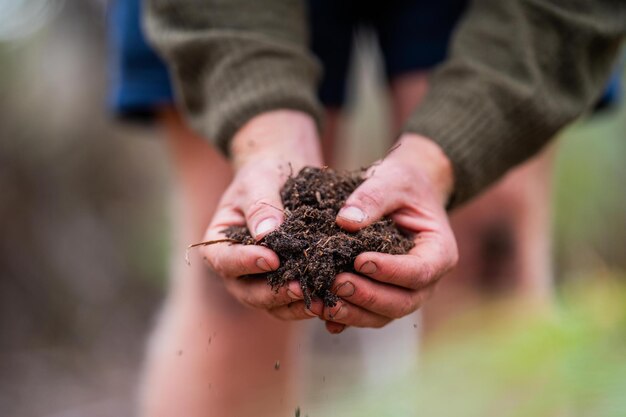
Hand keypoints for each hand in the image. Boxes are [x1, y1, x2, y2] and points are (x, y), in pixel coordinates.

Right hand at [200, 110, 325, 318]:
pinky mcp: (289, 283)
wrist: (285, 175)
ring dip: (298, 305)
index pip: (225, 261)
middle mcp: (238, 270)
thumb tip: (267, 235)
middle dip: (276, 293)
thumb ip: (260, 207)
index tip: (271, 259)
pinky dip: (315, 302)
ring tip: (323, 301)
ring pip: (275, 304)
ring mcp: (263, 281)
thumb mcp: (259, 182)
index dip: (246, 263)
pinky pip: (298, 301)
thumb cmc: (265, 173)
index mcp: (220, 244)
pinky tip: (334, 300)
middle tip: (301, 288)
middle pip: (249, 292)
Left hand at [322, 133, 457, 332]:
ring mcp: (404, 291)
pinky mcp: (381, 295)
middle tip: (337, 283)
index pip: (419, 271)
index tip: (360, 261)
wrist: (405, 192)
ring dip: (353, 313)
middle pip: (402, 302)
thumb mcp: (392, 180)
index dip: (390, 271)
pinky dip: (344, 317)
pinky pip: (365, 313)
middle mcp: (426, 280)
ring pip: (383, 315)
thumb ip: (373, 197)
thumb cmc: (404, 183)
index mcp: (439, 252)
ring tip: (322, 303)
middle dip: (368, 297)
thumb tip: (346, 221)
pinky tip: (321, 312)